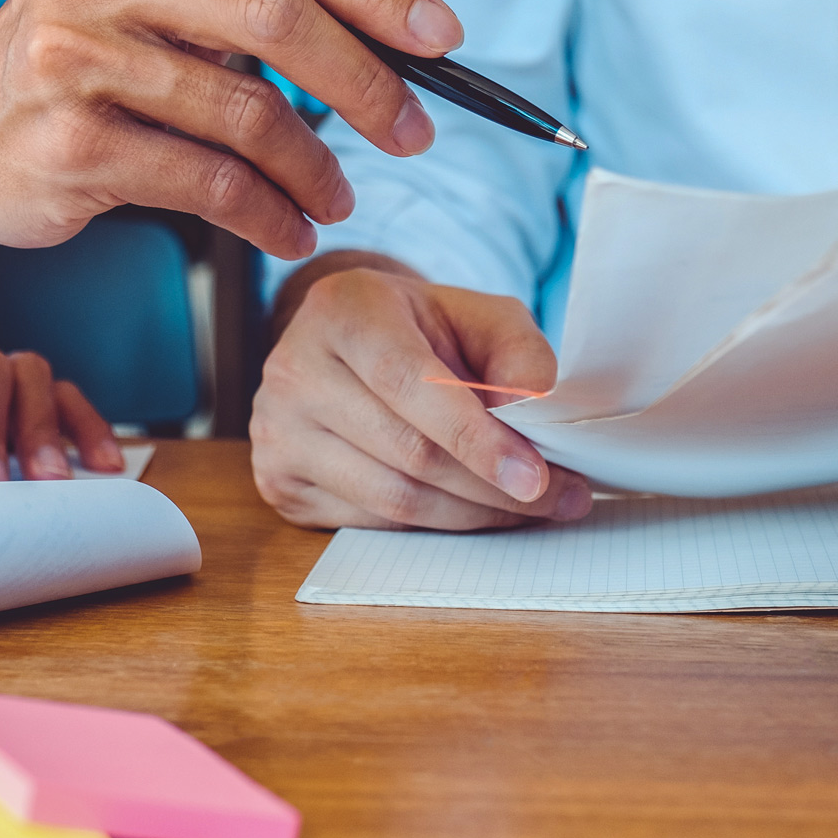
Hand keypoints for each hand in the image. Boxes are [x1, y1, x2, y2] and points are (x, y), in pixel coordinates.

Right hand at [0, 0, 460, 259]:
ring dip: (317, 168)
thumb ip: (243, 1)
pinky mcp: (70, 148)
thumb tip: (396, 40)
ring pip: (247, 114)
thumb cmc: (72, 63)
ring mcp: (75, 61)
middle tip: (414, 132)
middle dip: (367, 80)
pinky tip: (290, 229)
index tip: (443, 40)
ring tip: (338, 197)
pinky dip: (270, 216)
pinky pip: (208, 186)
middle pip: (278, 16)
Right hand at [250, 254, 592, 529]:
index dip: (476, 437)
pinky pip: (371, 523)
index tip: (536, 476)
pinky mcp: (280, 481)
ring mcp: (277, 431)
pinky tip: (472, 511)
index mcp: (342, 312)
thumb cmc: (420, 328)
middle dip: (493, 488)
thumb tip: (537, 408)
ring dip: (473, 515)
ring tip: (529, 508)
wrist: (348, 342)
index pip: (409, 383)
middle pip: (408, 453)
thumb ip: (518, 351)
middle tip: (559, 499)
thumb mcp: (478, 315)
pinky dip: (434, 526)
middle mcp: (295, 370)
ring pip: (393, 500)